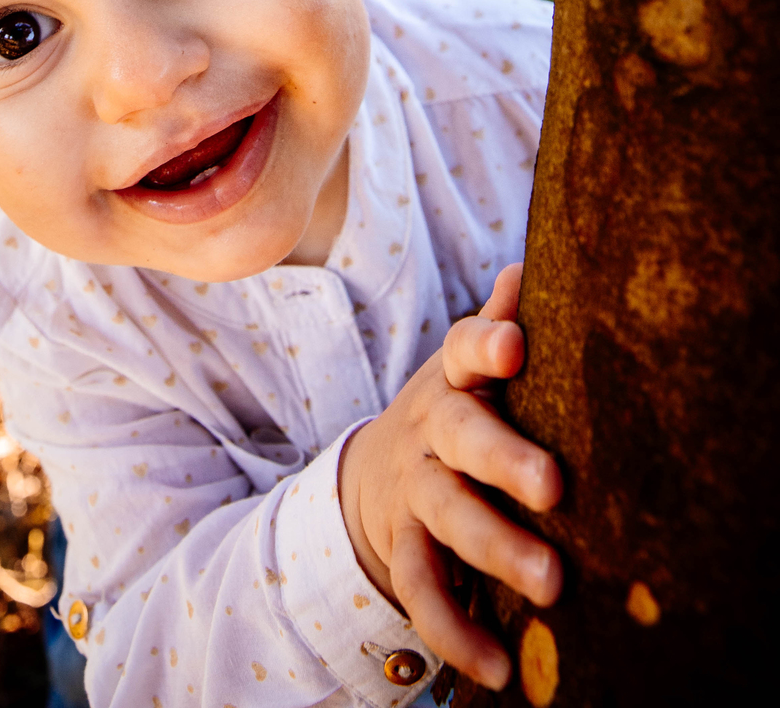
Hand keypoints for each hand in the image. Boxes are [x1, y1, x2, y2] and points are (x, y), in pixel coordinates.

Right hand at [338, 263, 562, 688]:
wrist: (377, 473)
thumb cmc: (455, 414)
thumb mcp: (469, 368)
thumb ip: (498, 323)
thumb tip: (531, 265)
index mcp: (452, 381)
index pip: (464, 350)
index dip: (487, 342)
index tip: (514, 345)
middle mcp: (429, 431)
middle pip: (461, 438)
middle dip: (505, 460)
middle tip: (555, 488)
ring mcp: (413, 492)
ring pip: (447, 518)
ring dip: (496, 549)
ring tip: (551, 587)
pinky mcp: (404, 549)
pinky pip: (423, 590)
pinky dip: (457, 632)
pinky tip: (498, 668)